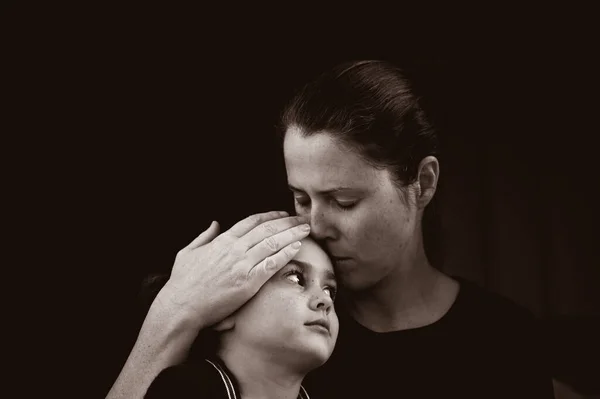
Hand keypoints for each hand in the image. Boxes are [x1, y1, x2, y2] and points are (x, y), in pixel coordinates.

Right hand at [158, 211, 309, 328]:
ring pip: (273, 243)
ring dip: (292, 234)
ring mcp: (242, 265)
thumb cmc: (183, 282)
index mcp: (222, 241)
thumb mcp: (188, 252)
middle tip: (301, 219)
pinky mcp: (248, 283)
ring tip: (305, 229)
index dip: (270, 216)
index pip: (251, 222)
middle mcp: (234, 249)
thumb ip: (204, 236)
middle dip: (287, 222)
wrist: (182, 306)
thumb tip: (214, 224)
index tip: (282, 214)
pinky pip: (272, 264)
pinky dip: (286, 254)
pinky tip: (298, 248)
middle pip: (267, 229)